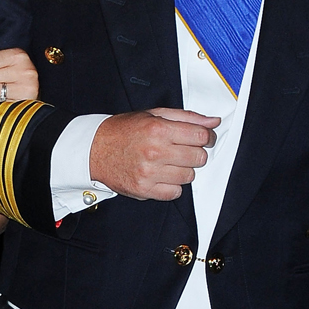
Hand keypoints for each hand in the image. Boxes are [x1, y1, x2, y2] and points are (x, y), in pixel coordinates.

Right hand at [88, 108, 218, 200]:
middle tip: (183, 150)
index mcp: (158, 129)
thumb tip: (214, 121)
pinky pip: (175, 193)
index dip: (207, 137)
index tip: (204, 138)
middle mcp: (155, 152)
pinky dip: (173, 186)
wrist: (94, 150)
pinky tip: (163, 175)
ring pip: (189, 177)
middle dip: (195, 153)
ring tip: (169, 162)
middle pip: (198, 158)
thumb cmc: (124, 131)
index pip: (200, 137)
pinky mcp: (144, 190)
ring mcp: (149, 173)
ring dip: (184, 170)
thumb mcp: (154, 115)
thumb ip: (187, 117)